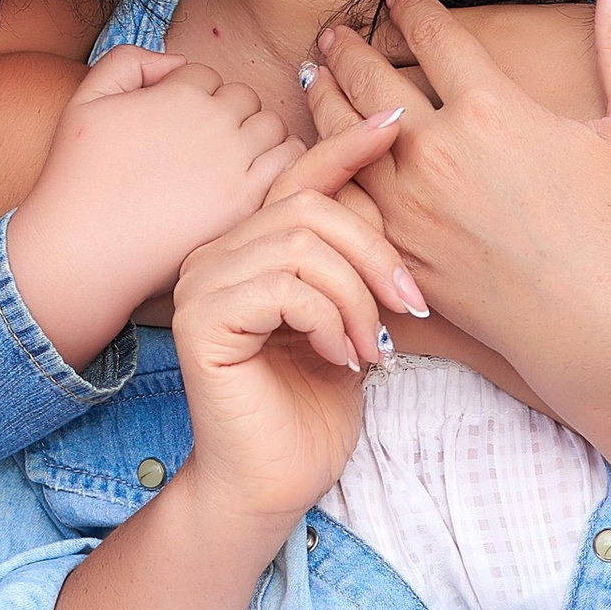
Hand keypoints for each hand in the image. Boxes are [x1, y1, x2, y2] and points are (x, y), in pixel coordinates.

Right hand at [3, 47, 292, 364]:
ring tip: (230, 167)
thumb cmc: (78, 178)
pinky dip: (281, 165)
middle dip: (227, 117)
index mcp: (179, 93)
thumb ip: (127, 61)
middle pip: (244, 98)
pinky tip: (255, 183)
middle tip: (204, 151)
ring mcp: (234, 161)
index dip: (192, 100)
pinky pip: (291, 164)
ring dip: (256, 139)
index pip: (208, 77)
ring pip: (271, 126)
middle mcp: (212, 120)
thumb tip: (176, 63)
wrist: (83, 248)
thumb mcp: (85, 99)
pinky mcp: (247, 201)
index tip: (178, 130)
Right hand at [171, 126, 413, 527]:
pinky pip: (283, 286)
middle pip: (310, 210)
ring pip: (300, 245)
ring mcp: (202, 283)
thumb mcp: (349, 323)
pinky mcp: (200, 319)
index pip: (300, 180)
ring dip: (355, 297)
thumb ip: (355, 268)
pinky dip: (328, 320)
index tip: (398, 124)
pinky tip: (341, 359)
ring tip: (370, 347)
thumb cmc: (311, 412)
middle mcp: (216, 255)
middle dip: (375, 254)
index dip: (347, 148)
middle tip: (409, 309)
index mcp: (249, 249)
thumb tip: (396, 199)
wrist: (273, 486)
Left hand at [309, 0, 610, 394]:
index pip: (430, 33)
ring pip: (341, 134)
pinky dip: (324, 164)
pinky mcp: (395, 249)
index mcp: (492, 108)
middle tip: (336, 32)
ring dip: (323, 95)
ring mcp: (409, 204)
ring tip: (315, 75)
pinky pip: (343, 193)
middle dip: (349, 46)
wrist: (595, 326)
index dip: (410, 6)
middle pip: (370, 76)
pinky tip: (321, 152)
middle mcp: (438, 150)